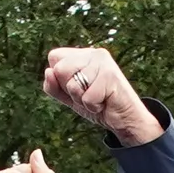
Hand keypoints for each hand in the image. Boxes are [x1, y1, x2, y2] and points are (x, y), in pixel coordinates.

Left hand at [42, 47, 162, 146]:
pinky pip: (87, 97)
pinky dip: (93, 106)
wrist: (125, 119)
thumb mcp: (70, 97)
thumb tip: (48, 72)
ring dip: (82, 100)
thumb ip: (54, 86)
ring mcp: (103, 62)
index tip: (78, 87)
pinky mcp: (110, 75)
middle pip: (60, 69)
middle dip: (70, 90)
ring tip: (98, 98)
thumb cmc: (98, 105)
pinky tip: (105, 102)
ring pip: (73, 85)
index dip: (60, 78)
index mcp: (82, 54)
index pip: (54, 57)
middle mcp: (93, 53)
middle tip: (88, 94)